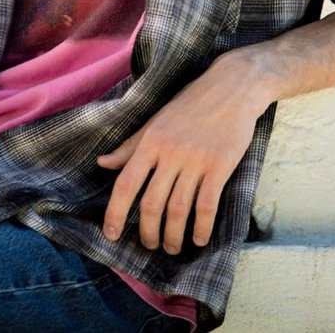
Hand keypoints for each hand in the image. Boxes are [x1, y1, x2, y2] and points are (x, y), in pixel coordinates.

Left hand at [96, 53, 271, 254]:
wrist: (232, 87)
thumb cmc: (191, 104)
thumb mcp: (155, 121)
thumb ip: (130, 146)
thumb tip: (102, 164)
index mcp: (150, 141)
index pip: (126, 183)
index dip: (115, 212)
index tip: (111, 235)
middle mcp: (170, 152)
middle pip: (151, 203)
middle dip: (148, 231)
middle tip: (150, 245)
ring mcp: (196, 160)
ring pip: (178, 209)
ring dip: (173, 235)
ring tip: (172, 247)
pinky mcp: (220, 166)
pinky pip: (207, 205)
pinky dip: (202, 227)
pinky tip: (199, 239)